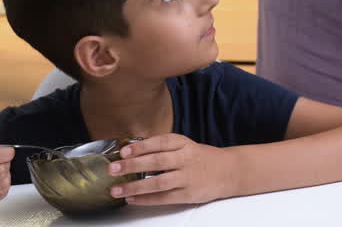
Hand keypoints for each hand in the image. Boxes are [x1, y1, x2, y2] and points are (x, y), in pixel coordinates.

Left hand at [108, 134, 235, 205]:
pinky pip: (164, 197)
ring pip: (158, 182)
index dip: (141, 147)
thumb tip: (132, 152)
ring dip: (135, 187)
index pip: (160, 142)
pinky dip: (146, 199)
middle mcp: (185, 159)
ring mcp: (188, 177)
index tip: (123, 151)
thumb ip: (163, 148)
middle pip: (156, 161)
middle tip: (113, 168)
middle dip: (132, 165)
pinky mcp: (188, 194)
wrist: (229, 171)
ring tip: (117, 189)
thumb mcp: (185, 146)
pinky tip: (132, 199)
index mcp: (184, 144)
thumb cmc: (201, 158)